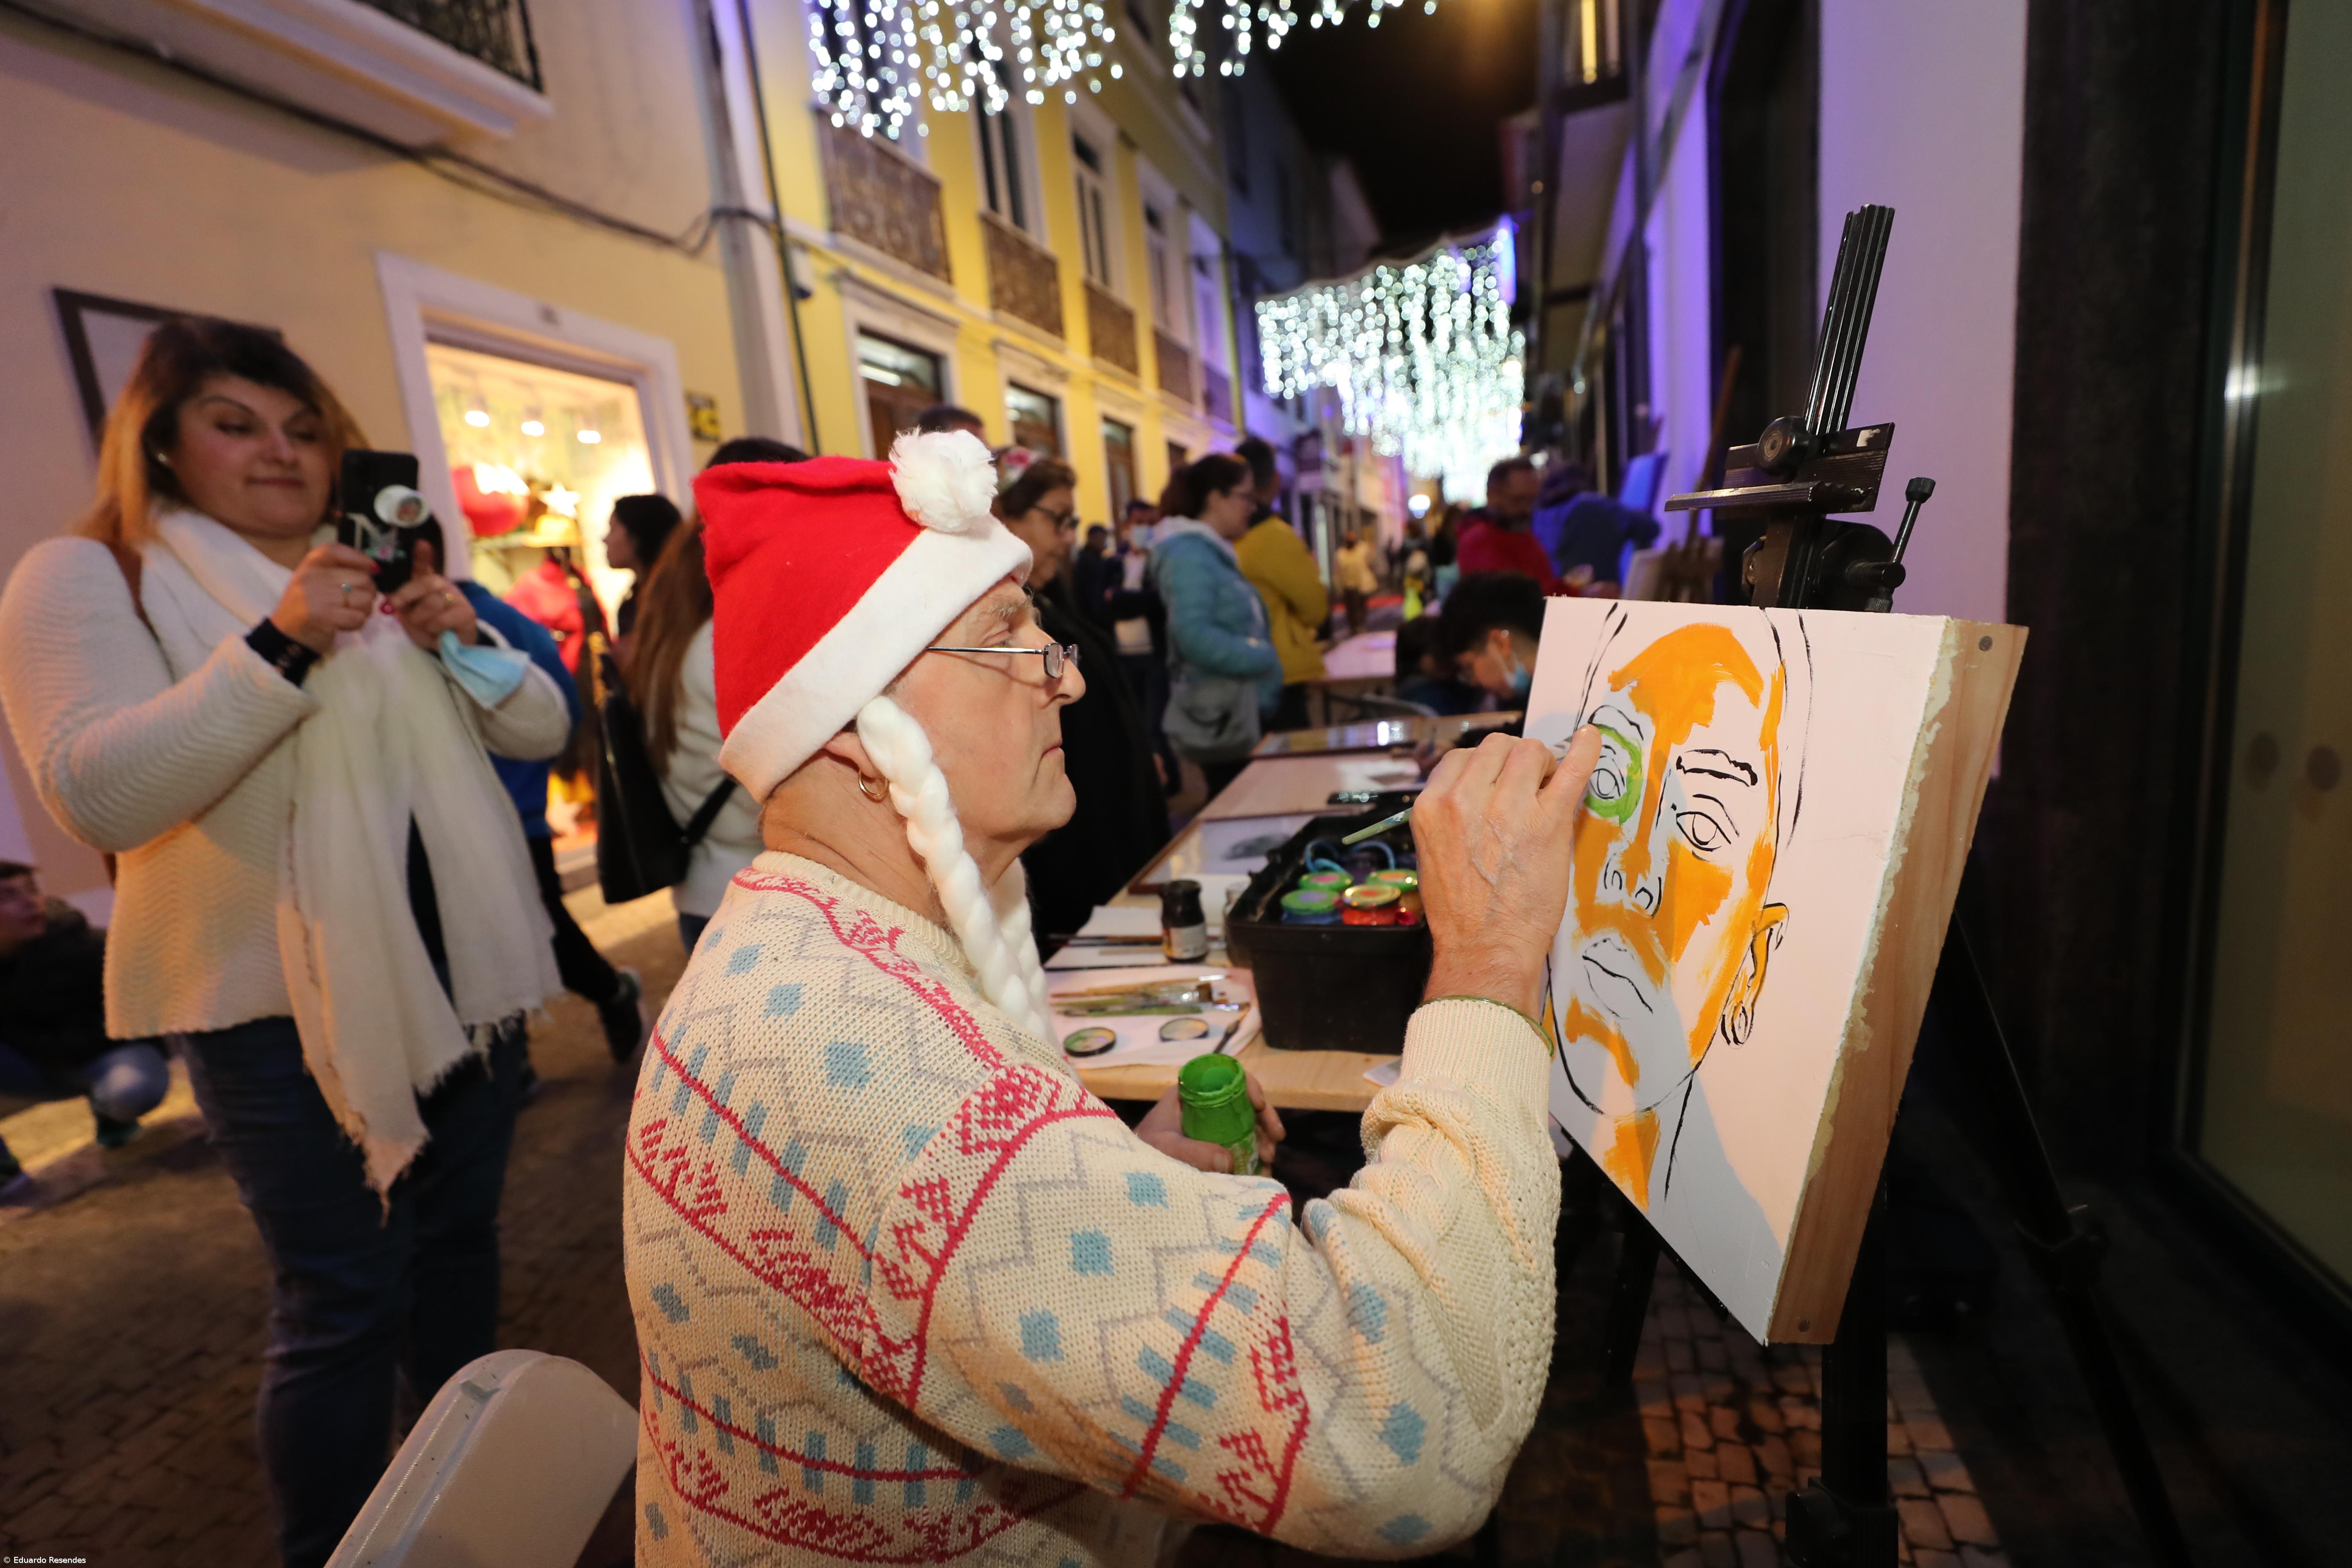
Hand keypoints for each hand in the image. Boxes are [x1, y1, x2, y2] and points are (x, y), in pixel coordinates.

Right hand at [270, 543, 379, 651]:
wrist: (285, 635)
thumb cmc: (307, 607)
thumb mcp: (316, 582)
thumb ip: (338, 572)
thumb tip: (373, 568)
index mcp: (310, 564)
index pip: (336, 550)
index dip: (359, 558)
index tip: (372, 569)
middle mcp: (312, 576)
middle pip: (362, 579)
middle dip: (368, 593)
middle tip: (358, 603)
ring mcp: (318, 595)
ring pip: (365, 599)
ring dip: (364, 611)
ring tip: (350, 614)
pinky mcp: (324, 616)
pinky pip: (358, 617)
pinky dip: (357, 624)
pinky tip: (345, 625)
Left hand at [389, 540, 477, 651]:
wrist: (448, 647)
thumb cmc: (427, 628)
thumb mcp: (409, 615)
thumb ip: (400, 604)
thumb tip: (389, 596)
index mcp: (428, 584)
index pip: (424, 566)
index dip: (423, 556)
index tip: (421, 543)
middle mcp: (444, 586)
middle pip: (427, 583)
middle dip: (408, 595)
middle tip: (400, 609)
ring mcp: (458, 598)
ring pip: (433, 603)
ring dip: (422, 619)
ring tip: (424, 627)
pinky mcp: (467, 613)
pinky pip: (444, 618)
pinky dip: (435, 627)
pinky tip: (437, 632)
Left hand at [1136, 1069, 1284, 1174]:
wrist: (1133, 1171)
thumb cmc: (1144, 1150)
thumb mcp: (1164, 1147)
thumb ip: (1191, 1151)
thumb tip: (1228, 1160)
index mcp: (1191, 1093)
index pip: (1225, 1076)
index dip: (1248, 1085)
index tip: (1259, 1104)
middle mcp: (1205, 1105)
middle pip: (1244, 1101)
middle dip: (1264, 1119)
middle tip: (1275, 1141)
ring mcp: (1213, 1125)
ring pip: (1248, 1123)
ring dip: (1263, 1139)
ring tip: (1268, 1160)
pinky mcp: (1216, 1144)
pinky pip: (1242, 1144)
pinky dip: (1255, 1154)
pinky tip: (1261, 1169)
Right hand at [1412, 727, 1603, 1018]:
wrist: (1485, 949)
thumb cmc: (1459, 910)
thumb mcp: (1434, 851)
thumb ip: (1451, 812)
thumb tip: (1481, 784)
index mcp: (1432, 806)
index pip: (1462, 757)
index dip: (1487, 767)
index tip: (1499, 783)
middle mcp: (1464, 799)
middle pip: (1496, 746)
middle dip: (1514, 760)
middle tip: (1527, 786)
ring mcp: (1508, 808)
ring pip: (1529, 750)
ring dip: (1541, 762)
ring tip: (1547, 787)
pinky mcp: (1548, 823)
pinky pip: (1571, 770)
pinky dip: (1585, 750)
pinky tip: (1591, 739)